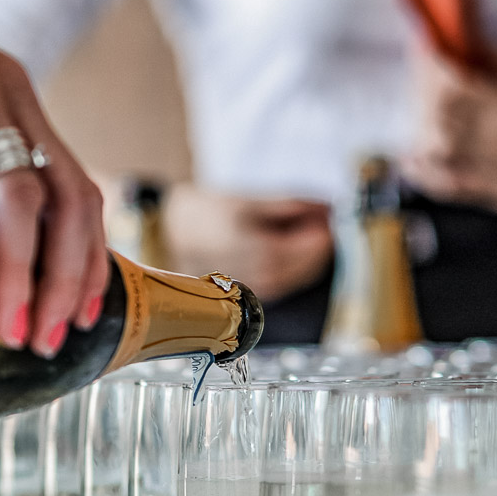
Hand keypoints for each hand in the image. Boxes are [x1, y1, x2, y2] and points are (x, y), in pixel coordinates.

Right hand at [0, 0, 107, 356]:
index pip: (78, 192)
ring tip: (6, 323)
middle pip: (69, 200)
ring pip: (20, 190)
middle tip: (49, 336)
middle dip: (67, 278)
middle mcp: (9, 97)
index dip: (89, 256)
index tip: (80, 315)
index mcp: (16, 111)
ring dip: (20, 265)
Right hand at [161, 185, 332, 301]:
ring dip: (306, 252)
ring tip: (294, 227)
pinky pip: (286, 279)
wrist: (168, 235)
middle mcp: (265, 276)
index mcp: (265, 252)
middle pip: (311, 263)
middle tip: (314, 215)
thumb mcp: (249, 201)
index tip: (327, 209)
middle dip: (317, 239)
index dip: (325, 226)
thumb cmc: (205, 214)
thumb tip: (329, 207)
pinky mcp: (252, 294)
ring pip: (300, 274)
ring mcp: (259, 289)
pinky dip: (292, 262)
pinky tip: (281, 246)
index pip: (315, 246)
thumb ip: (292, 205)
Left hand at [405, 44, 496, 234]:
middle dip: (423, 89)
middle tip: (424, 75)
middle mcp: (491, 138)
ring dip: (421, 127)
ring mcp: (485, 167)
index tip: (424, 46)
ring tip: (422, 111)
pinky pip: (443, 184)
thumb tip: (475, 42)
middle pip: (437, 113)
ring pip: (435, 147)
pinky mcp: (484, 191)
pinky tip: (409, 159)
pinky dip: (422, 173)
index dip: (432, 65)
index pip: (453, 84)